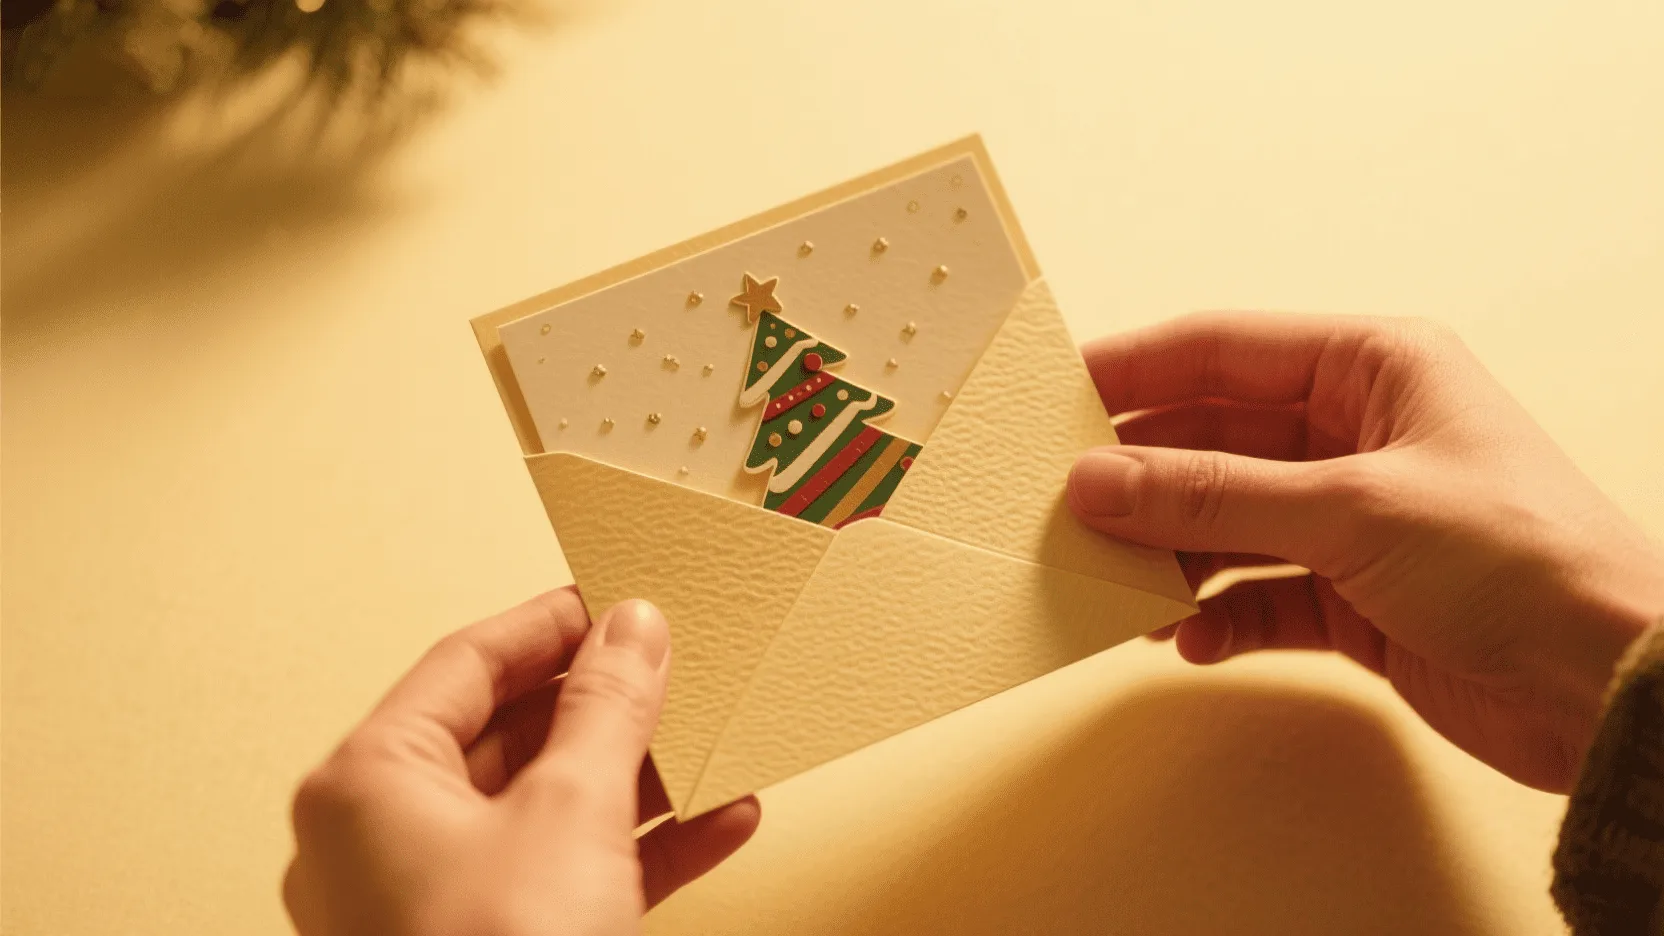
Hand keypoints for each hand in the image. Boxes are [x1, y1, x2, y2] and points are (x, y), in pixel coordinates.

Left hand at [283, 590, 759, 935]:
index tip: (618, 598)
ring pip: (544, 806)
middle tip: (673, 665)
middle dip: (605, 703)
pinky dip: (638, 848)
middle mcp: (383, 837)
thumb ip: (607, 707)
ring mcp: (430, 901)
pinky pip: (564, 872)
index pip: (466, 662)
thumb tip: (631, 632)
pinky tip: (718, 823)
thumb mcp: (571, 812)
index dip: (553, 623)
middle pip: (507, 733)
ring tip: (709, 736)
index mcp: (367, 782)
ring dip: (636, 775)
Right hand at [1067, 313, 1663, 791]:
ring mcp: (1351, 519)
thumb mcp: (1352, 510)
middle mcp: (1356, 435)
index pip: (1221, 352)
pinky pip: (1256, 595)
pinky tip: (1186, 637)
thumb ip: (1213, 496)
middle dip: (1140, 476)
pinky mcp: (1354, 598)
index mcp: (1371, 369)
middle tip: (1059, 504)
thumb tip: (1097, 479)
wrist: (1611, 687)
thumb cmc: (1522, 560)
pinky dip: (1216, 616)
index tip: (1052, 398)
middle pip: (1212, 440)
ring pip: (1225, 522)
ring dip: (1168, 554)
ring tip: (1107, 581)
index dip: (1133, 371)